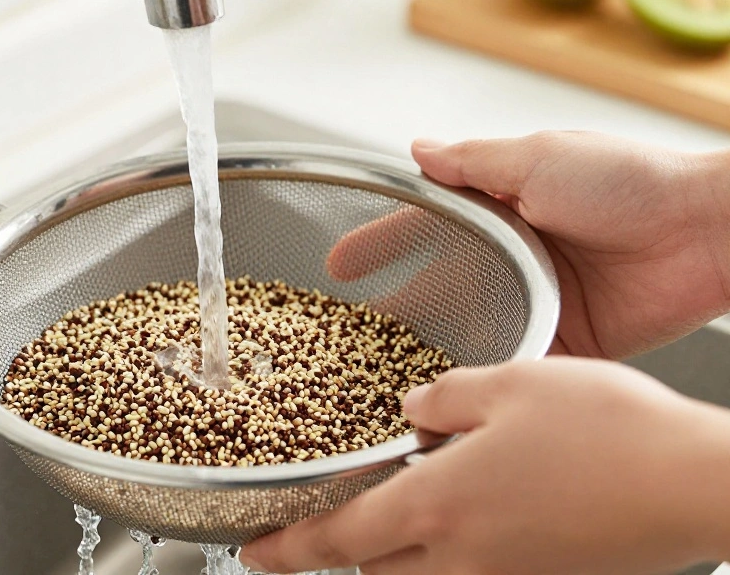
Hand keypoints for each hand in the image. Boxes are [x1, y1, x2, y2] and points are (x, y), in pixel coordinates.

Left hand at [239, 357, 729, 574]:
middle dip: (346, 545)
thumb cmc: (612, 432)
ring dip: (399, 547)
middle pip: (374, 567)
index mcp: (439, 506)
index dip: (284, 548)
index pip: (336, 540)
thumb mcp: (510, 384)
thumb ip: (444, 395)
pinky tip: (480, 504)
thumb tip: (414, 406)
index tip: (253, 551)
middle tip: (337, 512)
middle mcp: (464, 557)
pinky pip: (474, 573)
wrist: (695, 484)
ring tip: (409, 499)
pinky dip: (454, 549)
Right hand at [328, 132, 729, 358]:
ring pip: (468, 334)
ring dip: (430, 355)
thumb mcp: (538, 158)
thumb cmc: (629, 182)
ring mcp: (535, 304)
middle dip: (391, 314)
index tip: (338, 267)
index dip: (378, 246)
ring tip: (383, 380)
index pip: (422, 231)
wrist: (703, 232)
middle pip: (436, 290)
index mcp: (500, 212)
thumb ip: (473, 163)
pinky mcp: (566, 343)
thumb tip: (418, 150)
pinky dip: (484, 382)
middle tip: (345, 338)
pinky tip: (450, 400)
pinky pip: (514, 364)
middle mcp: (512, 260)